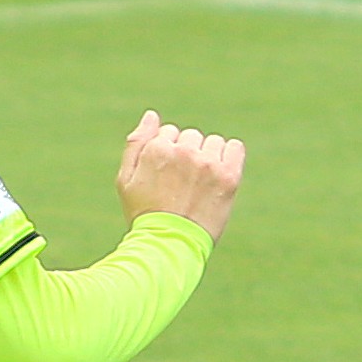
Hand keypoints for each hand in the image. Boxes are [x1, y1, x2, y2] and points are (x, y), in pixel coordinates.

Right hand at [116, 110, 245, 241]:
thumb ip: (137, 143)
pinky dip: (229, 157)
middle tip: (181, 185)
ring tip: (199, 184)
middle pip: (191, 137)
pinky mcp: (229, 176)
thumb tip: (152, 115)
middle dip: (186, 155)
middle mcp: (184, 152)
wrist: (169, 246)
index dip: (166, 155)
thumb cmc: (144, 214)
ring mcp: (208, 164)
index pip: (168, 133)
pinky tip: (219, 176)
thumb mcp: (126, 179)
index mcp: (158, 148)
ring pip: (212, 142)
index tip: (165, 177)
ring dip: (208, 156)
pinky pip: (235, 147)